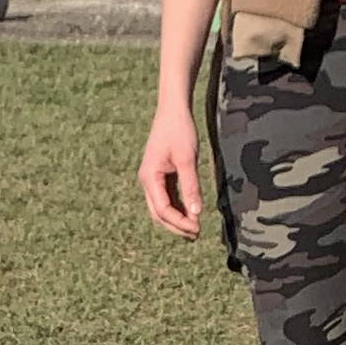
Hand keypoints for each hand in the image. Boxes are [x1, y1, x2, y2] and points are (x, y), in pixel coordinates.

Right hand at [139, 101, 204, 238]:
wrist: (173, 109)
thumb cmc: (179, 130)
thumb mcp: (187, 159)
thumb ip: (191, 186)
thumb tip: (196, 213)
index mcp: (150, 177)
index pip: (162, 209)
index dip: (180, 222)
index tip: (198, 227)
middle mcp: (148, 181)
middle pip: (158, 214)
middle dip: (176, 226)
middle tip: (196, 235)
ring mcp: (153, 179)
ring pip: (162, 208)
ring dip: (177, 219)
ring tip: (195, 229)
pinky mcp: (160, 175)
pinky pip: (167, 197)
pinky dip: (178, 208)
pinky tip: (191, 213)